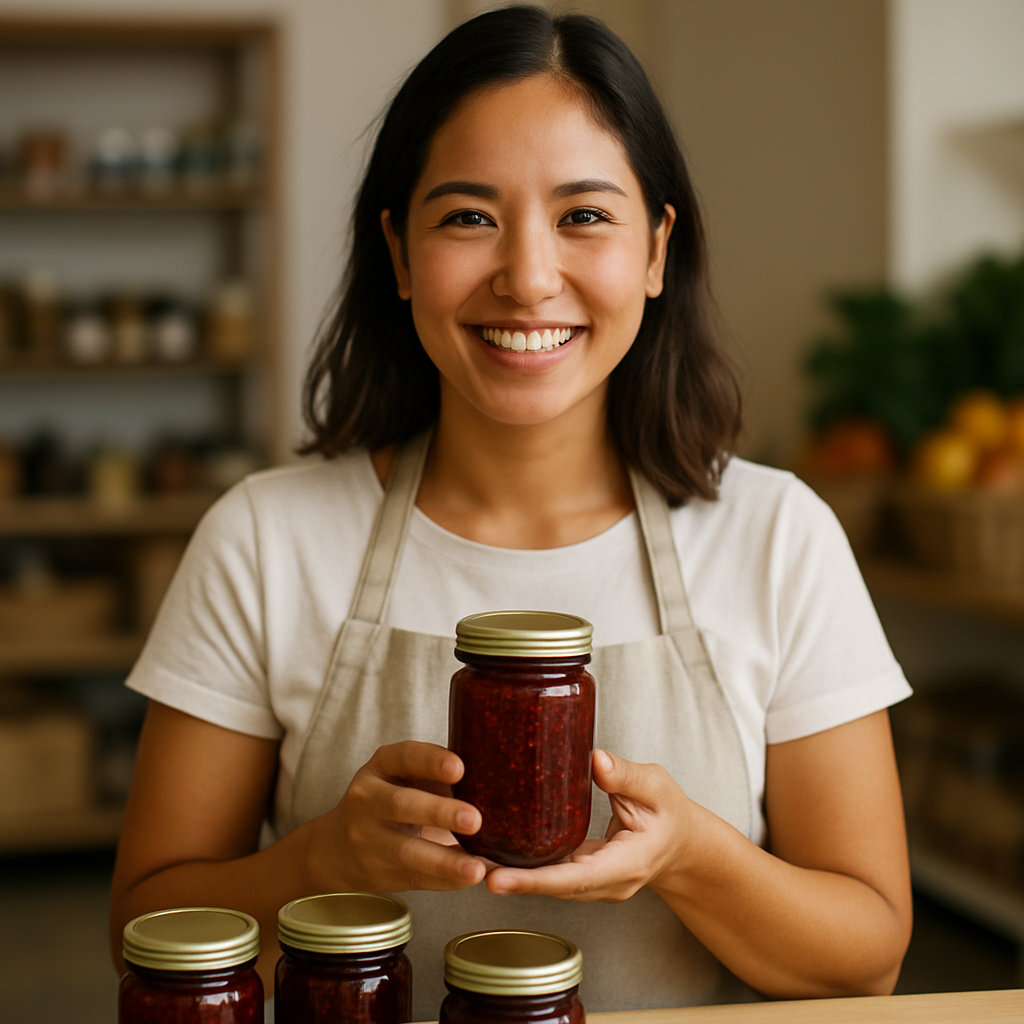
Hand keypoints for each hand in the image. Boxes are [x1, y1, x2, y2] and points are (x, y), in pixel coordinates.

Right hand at [309, 740, 486, 893]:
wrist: (338, 847)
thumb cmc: (392, 798)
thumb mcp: (404, 775)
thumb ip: (439, 775)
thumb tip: (499, 778)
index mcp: (381, 765)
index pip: (405, 756)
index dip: (431, 761)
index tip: (460, 768)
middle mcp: (368, 798)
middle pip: (403, 805)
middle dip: (439, 813)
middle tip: (475, 820)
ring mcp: (368, 839)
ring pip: (407, 851)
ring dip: (444, 861)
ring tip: (476, 869)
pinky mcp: (378, 873)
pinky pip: (415, 878)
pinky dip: (445, 881)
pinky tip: (469, 879)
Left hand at [485, 749, 695, 900]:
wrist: (684, 846)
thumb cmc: (671, 815)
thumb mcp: (657, 787)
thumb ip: (627, 775)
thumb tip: (594, 760)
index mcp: (627, 864)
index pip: (576, 879)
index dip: (535, 881)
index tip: (499, 879)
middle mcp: (607, 883)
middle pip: (554, 887)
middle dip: (512, 881)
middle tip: (471, 867)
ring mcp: (595, 884)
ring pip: (549, 884)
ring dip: (513, 876)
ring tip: (470, 860)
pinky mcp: (584, 875)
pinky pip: (552, 874)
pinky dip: (525, 868)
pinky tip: (495, 853)